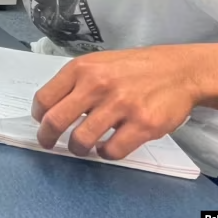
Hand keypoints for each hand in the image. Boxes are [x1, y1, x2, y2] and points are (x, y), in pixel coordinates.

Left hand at [32, 46, 200, 159]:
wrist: (179, 70)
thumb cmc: (133, 68)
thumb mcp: (99, 64)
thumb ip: (75, 83)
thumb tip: (50, 110)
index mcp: (82, 69)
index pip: (44, 98)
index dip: (39, 116)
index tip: (41, 123)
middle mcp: (97, 85)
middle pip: (56, 121)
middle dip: (47, 138)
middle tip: (49, 143)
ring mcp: (121, 105)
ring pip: (81, 140)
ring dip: (77, 148)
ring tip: (82, 147)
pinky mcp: (143, 124)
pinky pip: (112, 151)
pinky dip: (105, 153)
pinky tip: (107, 146)